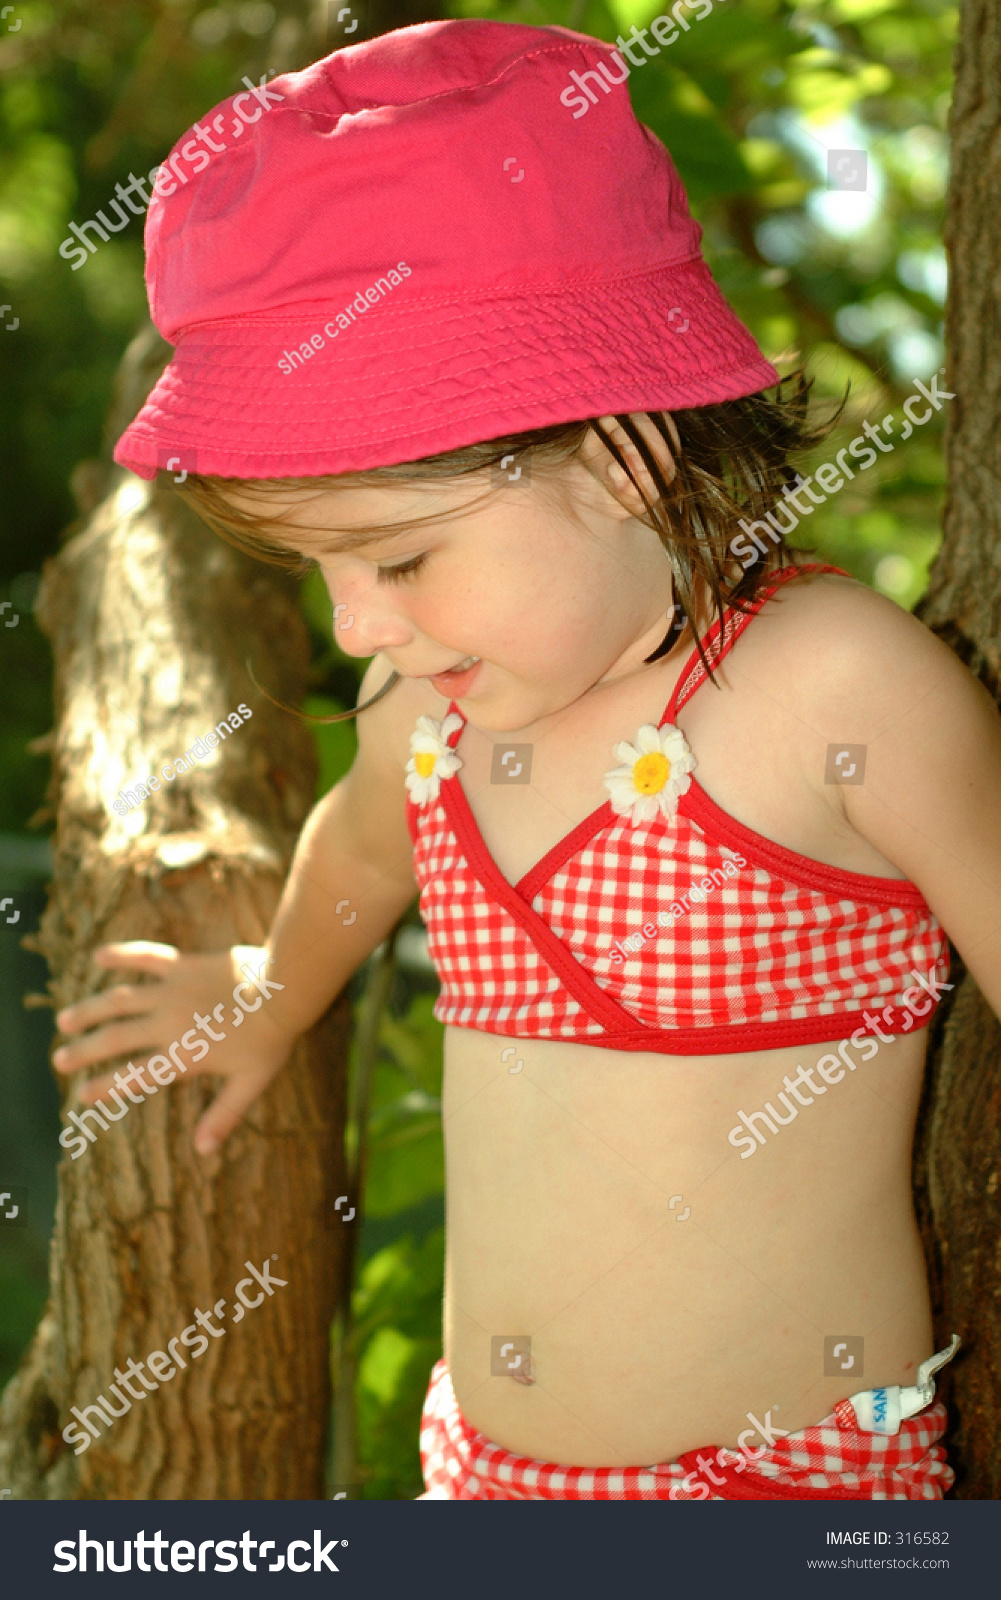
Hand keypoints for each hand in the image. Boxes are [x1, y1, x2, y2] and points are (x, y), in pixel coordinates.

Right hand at [53, 943, 296, 1155]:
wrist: (284, 988)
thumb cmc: (271, 1038)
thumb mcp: (251, 1083)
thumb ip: (224, 1115)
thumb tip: (204, 1151)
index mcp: (182, 1055)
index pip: (134, 1076)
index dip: (106, 1087)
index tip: (82, 1096)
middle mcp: (168, 1023)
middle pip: (114, 1039)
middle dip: (84, 1050)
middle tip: (59, 1059)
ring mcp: (172, 991)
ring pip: (119, 1000)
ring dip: (89, 1010)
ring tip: (64, 1019)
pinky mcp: (182, 965)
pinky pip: (145, 958)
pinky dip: (121, 955)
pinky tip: (98, 956)